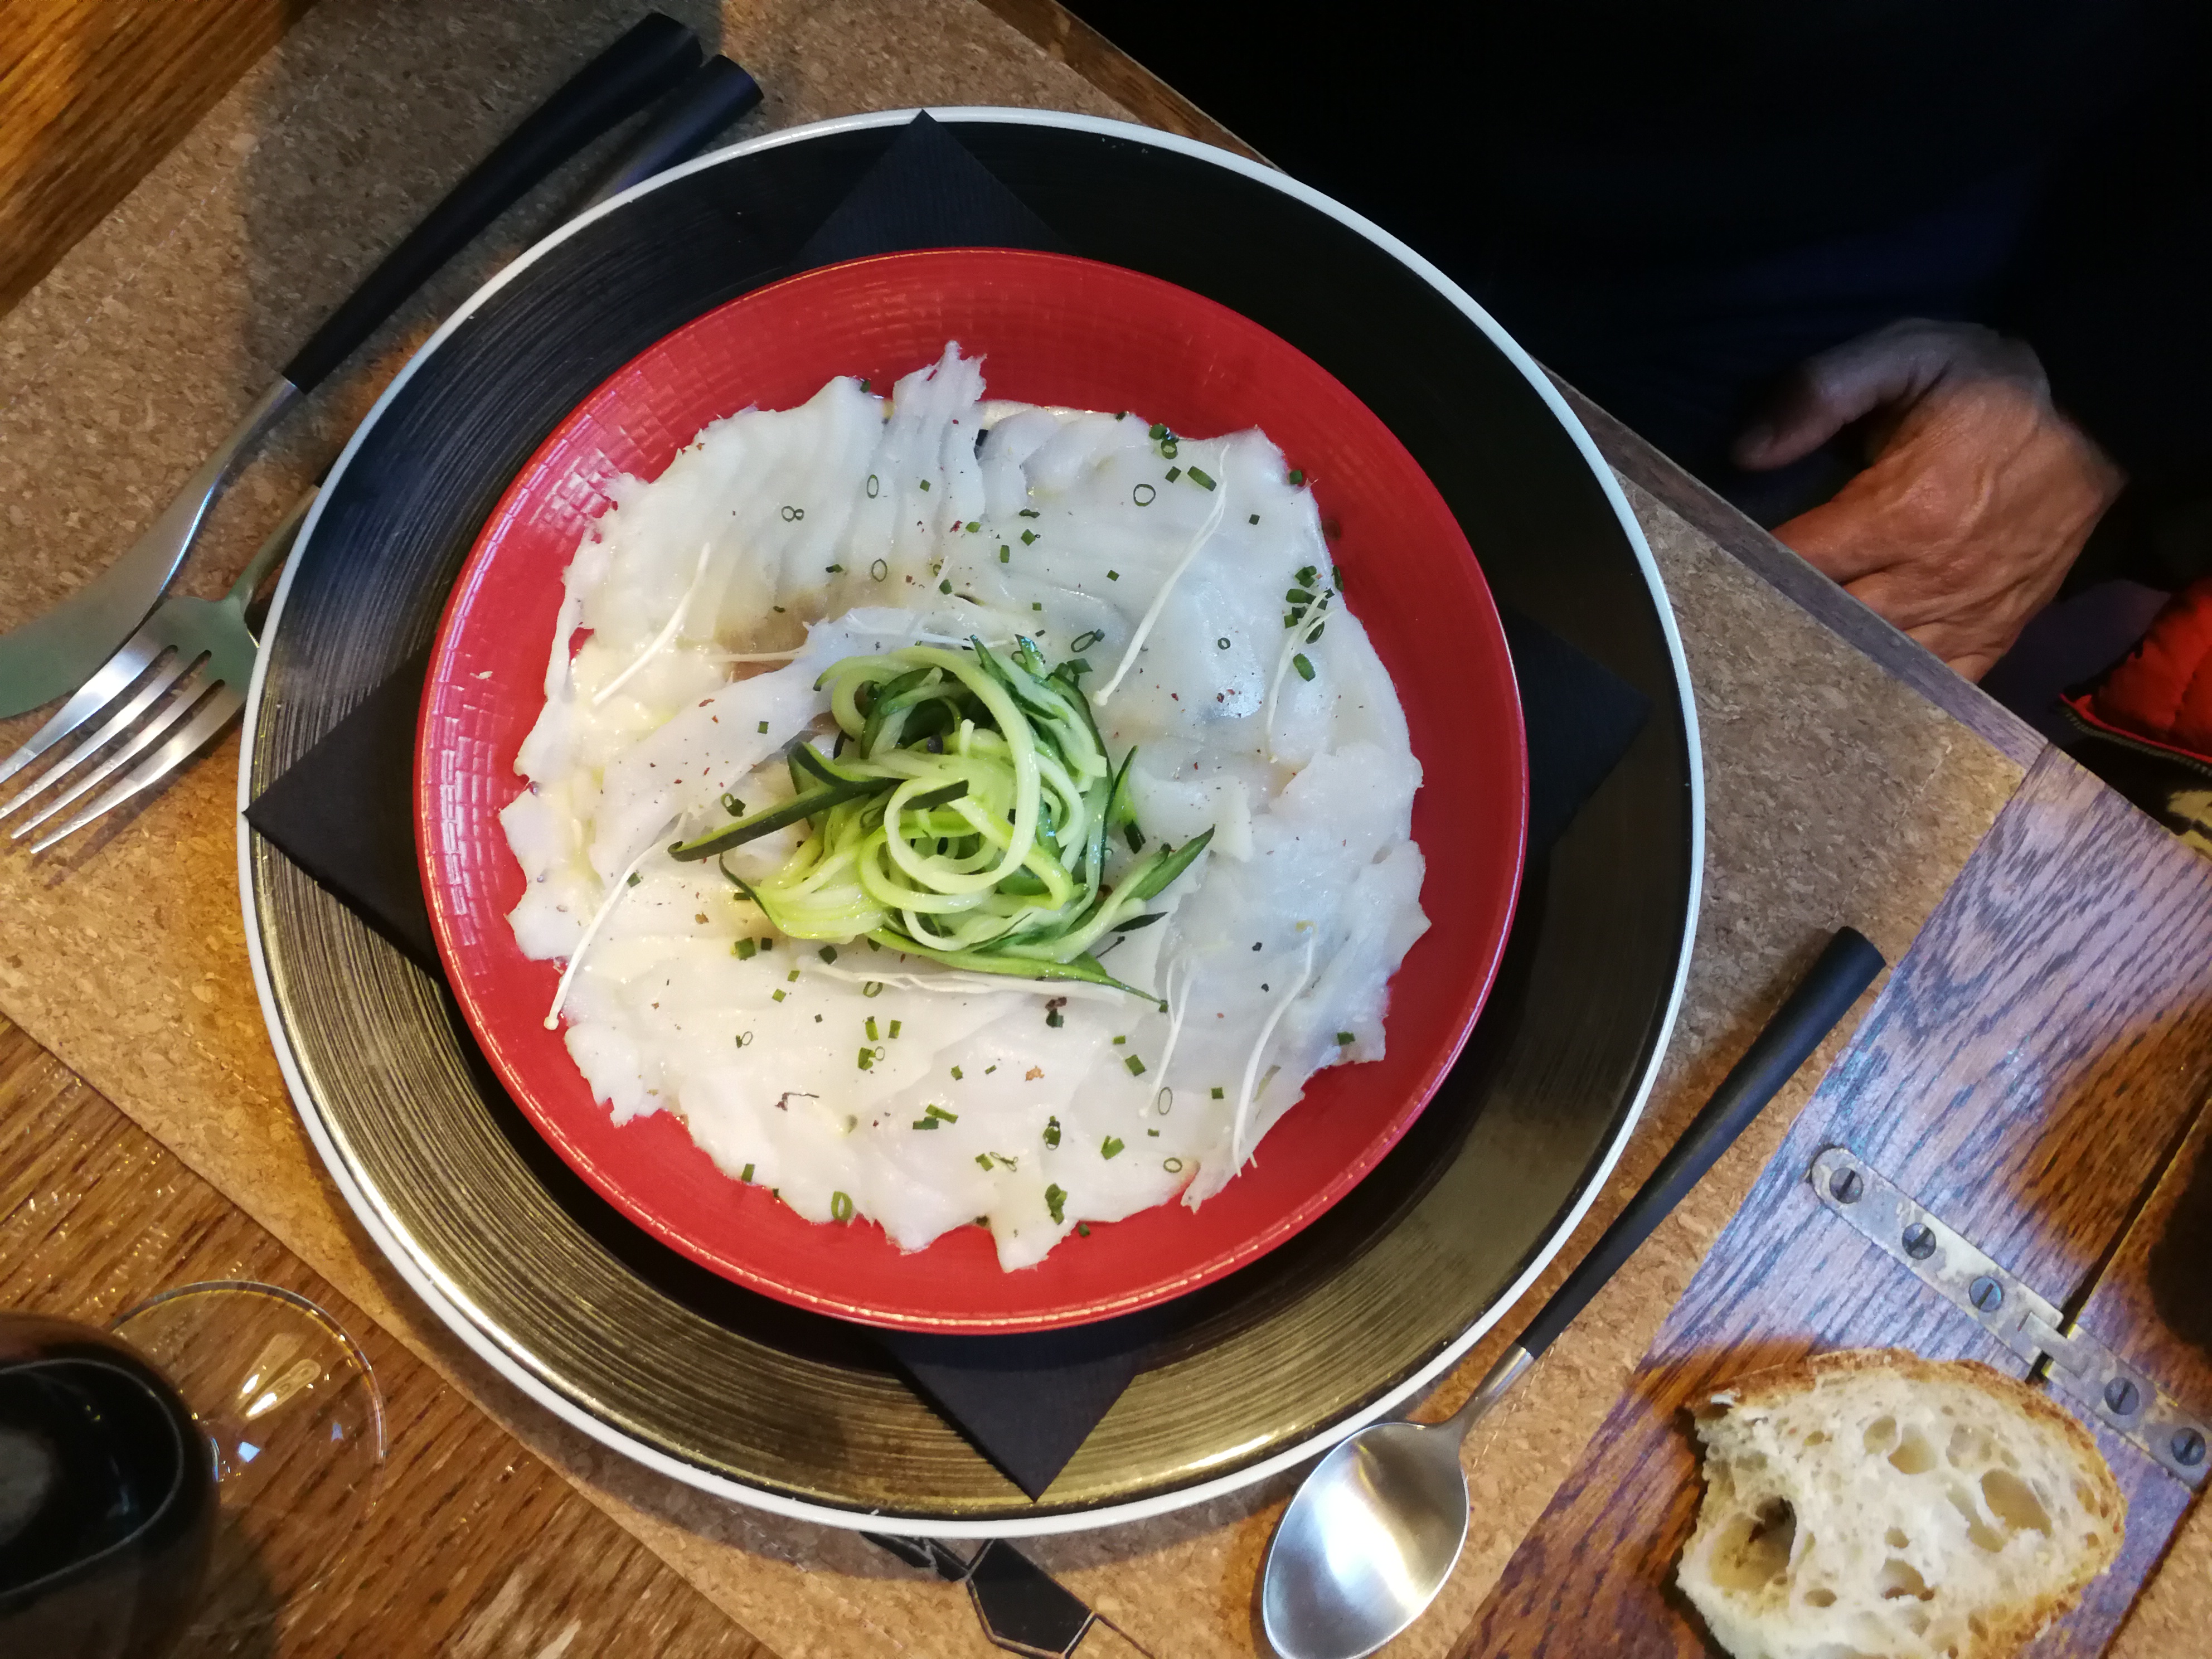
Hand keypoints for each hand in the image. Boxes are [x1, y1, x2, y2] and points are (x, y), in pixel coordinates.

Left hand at [1733, 319, 2124, 679]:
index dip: (1743, 573)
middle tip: (1726, 629)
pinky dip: (1889, 690)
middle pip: (1827, 626)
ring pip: (1874, 667)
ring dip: (1825, 664)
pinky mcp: (1997, 633)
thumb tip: (1747, 452)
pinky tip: (1849, 687)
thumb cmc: (1993, 382)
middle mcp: (1932, 577)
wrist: (2102, 413)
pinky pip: (1934, 685)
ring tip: (1775, 663)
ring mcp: (1968, 613)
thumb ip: (1823, 392)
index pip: (1796, 563)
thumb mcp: (1907, 354)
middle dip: (1775, 626)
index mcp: (1902, 511)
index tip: (1707, 577)